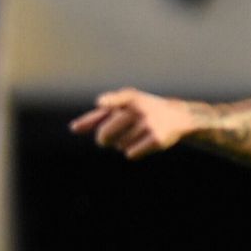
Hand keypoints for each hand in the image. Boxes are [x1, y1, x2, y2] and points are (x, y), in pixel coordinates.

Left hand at [69, 88, 195, 159]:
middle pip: (106, 133)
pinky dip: (132, 152)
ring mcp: (149, 123)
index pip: (118, 98)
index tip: (101, 103)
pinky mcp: (156, 139)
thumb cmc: (140, 112)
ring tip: (136, 134)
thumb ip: (98, 116)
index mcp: (130, 98)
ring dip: (122, 144)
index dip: (109, 101)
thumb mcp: (122, 108)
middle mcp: (139, 108)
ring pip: (119, 145)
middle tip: (105, 139)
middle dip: (103, 139)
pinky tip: (142, 144)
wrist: (177, 117)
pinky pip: (131, 153)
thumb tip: (73, 128)